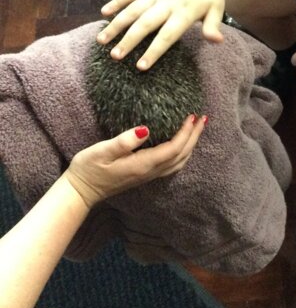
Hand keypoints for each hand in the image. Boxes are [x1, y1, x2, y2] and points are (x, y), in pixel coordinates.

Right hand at [64, 115, 205, 207]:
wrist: (81, 191)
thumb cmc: (88, 168)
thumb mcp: (101, 151)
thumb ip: (123, 142)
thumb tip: (145, 130)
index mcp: (143, 164)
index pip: (173, 148)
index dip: (185, 133)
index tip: (192, 116)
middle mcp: (150, 172)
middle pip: (181, 155)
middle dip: (194, 137)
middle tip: (203, 118)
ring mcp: (148, 176)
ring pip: (179, 162)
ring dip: (190, 145)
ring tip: (197, 129)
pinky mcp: (145, 175)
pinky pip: (172, 165)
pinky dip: (182, 153)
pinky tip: (181, 144)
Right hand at [97, 0, 226, 67]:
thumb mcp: (217, 7)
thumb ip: (213, 26)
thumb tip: (217, 42)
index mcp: (184, 13)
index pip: (167, 36)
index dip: (154, 51)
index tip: (140, 67)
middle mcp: (166, 3)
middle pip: (145, 24)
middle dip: (128, 41)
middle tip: (114, 57)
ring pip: (132, 9)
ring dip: (116, 24)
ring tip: (101, 40)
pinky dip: (117, 1)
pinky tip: (103, 12)